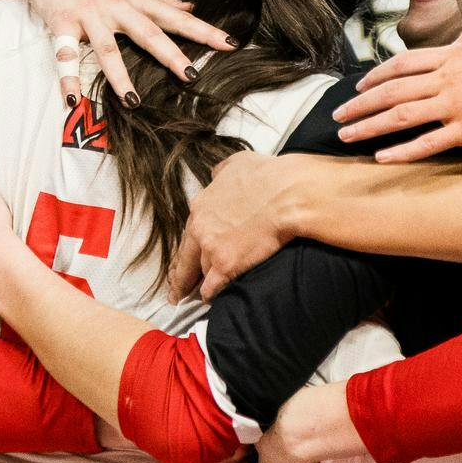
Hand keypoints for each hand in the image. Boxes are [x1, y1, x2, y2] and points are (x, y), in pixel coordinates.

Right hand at [14, 0, 234, 104]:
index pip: (176, 17)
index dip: (204, 31)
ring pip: (107, 49)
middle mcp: (116, 6)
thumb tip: (191, 6)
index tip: (230, 44)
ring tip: (133, 102)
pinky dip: (67, 77)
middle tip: (192, 75)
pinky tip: (72, 99)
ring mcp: (89, 15)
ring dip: (119, 77)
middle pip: (148, 33)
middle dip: (171, 54)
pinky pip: (64, 54)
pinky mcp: (61, 22)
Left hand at [165, 151, 303, 301]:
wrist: (287, 194)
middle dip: (179, 277)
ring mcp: (211, 248)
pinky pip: (211, 287)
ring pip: (199, 272)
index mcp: (201, 206)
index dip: (187, 249)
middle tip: (174, 292)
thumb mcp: (237, 163)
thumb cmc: (267, 176)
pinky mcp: (226, 265)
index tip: (183, 260)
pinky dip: (210, 294)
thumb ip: (221, 173)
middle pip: (185, 258)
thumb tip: (217, 176)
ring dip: (200, 283)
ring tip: (195, 295)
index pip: (188, 234)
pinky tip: (208, 299)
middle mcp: (200, 228)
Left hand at [333, 30, 461, 161]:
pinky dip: (401, 151)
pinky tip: (381, 157)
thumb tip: (455, 39)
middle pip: (393, 89)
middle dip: (360, 103)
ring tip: (347, 136)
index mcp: (453, 55)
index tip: (359, 86)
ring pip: (401, 115)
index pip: (403, 63)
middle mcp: (448, 78)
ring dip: (369, 126)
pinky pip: (428, 143)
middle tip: (338, 115)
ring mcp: (457, 105)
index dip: (376, 75)